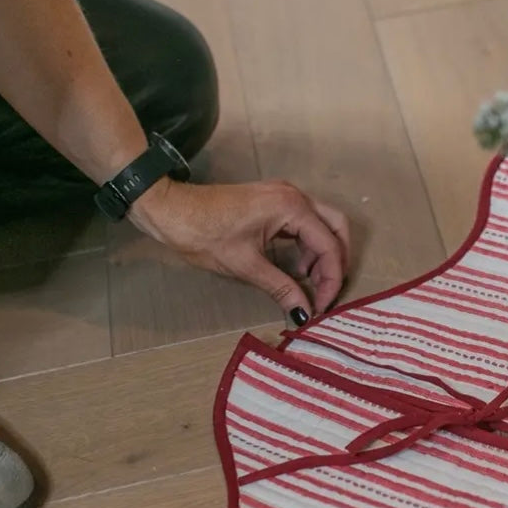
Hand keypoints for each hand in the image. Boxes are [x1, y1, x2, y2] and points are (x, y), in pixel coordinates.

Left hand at [131, 178, 349, 318]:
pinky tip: (297, 266)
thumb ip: (281, 288)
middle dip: (336, 262)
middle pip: (336, 227)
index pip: (328, 245)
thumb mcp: (244, 265)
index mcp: (291, 207)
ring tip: (309, 282)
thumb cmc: (203, 234)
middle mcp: (295, 196)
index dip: (330, 279)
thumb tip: (304, 313)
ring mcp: (285, 195)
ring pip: (323, 223)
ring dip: (323, 253)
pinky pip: (305, 221)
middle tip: (326, 291)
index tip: (321, 306)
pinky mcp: (274, 200)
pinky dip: (308, 244)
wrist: (171, 210)